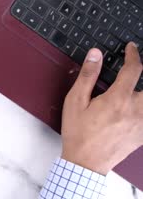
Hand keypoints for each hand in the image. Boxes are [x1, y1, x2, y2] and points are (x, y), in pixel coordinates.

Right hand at [61, 43, 142, 174]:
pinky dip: (142, 109)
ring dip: (141, 93)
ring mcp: (142, 123)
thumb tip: (95, 54)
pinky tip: (135, 109)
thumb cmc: (78, 132)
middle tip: (133, 71)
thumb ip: (87, 76)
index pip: (133, 69)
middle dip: (142, 74)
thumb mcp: (75, 101)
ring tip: (131, 92)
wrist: (86, 162)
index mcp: (117, 99)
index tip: (131, 48)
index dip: (133, 55)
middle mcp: (135, 109)